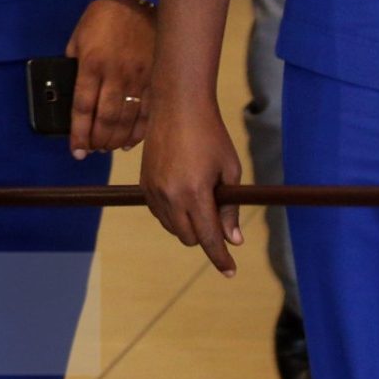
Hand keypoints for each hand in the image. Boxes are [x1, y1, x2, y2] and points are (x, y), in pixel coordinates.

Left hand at [65, 0, 155, 158]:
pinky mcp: (155, 78)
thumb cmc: (102, 17)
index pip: (83, 108)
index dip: (79, 134)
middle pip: (105, 119)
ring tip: (107, 148)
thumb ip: (74, 65)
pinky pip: (148, 111)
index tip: (76, 151)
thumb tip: (73, 94)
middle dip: (97, 141)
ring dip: (115, 139)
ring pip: (127, 119)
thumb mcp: (78, 38)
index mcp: (91, 64)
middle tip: (92, 151)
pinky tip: (129, 141)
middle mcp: (115, 74)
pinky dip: (139, 131)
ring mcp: (138, 77)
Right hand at [140, 91, 245, 275]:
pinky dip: (172, 214)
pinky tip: (183, 194)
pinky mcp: (144, 184)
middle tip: (218, 217)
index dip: (221, 258)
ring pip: (172, 228)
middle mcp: (170, 196)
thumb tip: (234, 239)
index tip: (230, 271)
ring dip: (188, 225)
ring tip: (200, 198)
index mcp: (195, 193)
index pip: (209, 238)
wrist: (178, 107)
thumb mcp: (229, 171)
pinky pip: (158, 213)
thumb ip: (229, 208)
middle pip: (188, 238)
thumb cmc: (211, 136)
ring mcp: (153, 190)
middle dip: (205, 236)